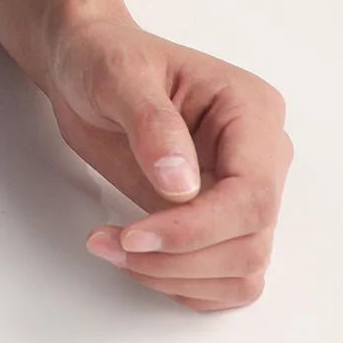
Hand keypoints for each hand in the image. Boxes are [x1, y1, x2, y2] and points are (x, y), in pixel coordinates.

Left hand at [41, 13, 293, 309]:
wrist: (82, 67)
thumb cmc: (102, 58)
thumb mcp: (116, 75)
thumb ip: (151, 124)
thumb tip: (181, 185)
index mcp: (251, 111)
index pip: (251, 195)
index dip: (196, 228)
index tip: (135, 235)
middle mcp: (260, 156)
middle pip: (250, 241)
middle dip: (179, 257)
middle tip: (112, 244)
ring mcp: (242, 191)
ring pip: (242, 269)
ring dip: (177, 276)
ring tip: (115, 248)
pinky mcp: (219, 219)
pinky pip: (224, 278)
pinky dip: (182, 283)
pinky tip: (137, 259)